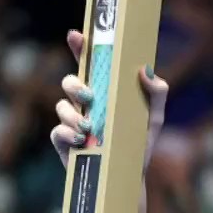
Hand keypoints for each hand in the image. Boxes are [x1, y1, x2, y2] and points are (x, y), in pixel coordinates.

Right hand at [49, 29, 168, 177]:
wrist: (129, 176)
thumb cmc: (140, 142)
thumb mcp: (153, 118)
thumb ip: (156, 94)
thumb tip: (146, 70)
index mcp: (103, 91)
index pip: (88, 64)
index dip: (80, 47)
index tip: (77, 35)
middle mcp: (84, 104)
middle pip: (69, 82)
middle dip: (75, 85)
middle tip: (89, 96)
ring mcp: (71, 121)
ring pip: (61, 106)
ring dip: (73, 115)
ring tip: (89, 128)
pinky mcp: (63, 141)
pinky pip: (57, 131)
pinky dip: (67, 134)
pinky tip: (80, 140)